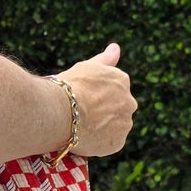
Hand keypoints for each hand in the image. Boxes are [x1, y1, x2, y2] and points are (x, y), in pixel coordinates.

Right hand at [58, 42, 134, 157]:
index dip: (95, 95)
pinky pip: (109, 143)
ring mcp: (125, 123)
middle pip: (117, 108)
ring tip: (81, 127)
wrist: (61, 112)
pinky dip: (99, 142)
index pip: (112, 89)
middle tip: (81, 114)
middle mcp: (129, 101)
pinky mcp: (118, 142)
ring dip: (103, 127)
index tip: (81, 98)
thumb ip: (105, 59)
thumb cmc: (70, 86)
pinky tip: (84, 137)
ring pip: (115, 126)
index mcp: (122, 80)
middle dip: (103, 112)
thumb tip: (116, 47)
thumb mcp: (87, 66)